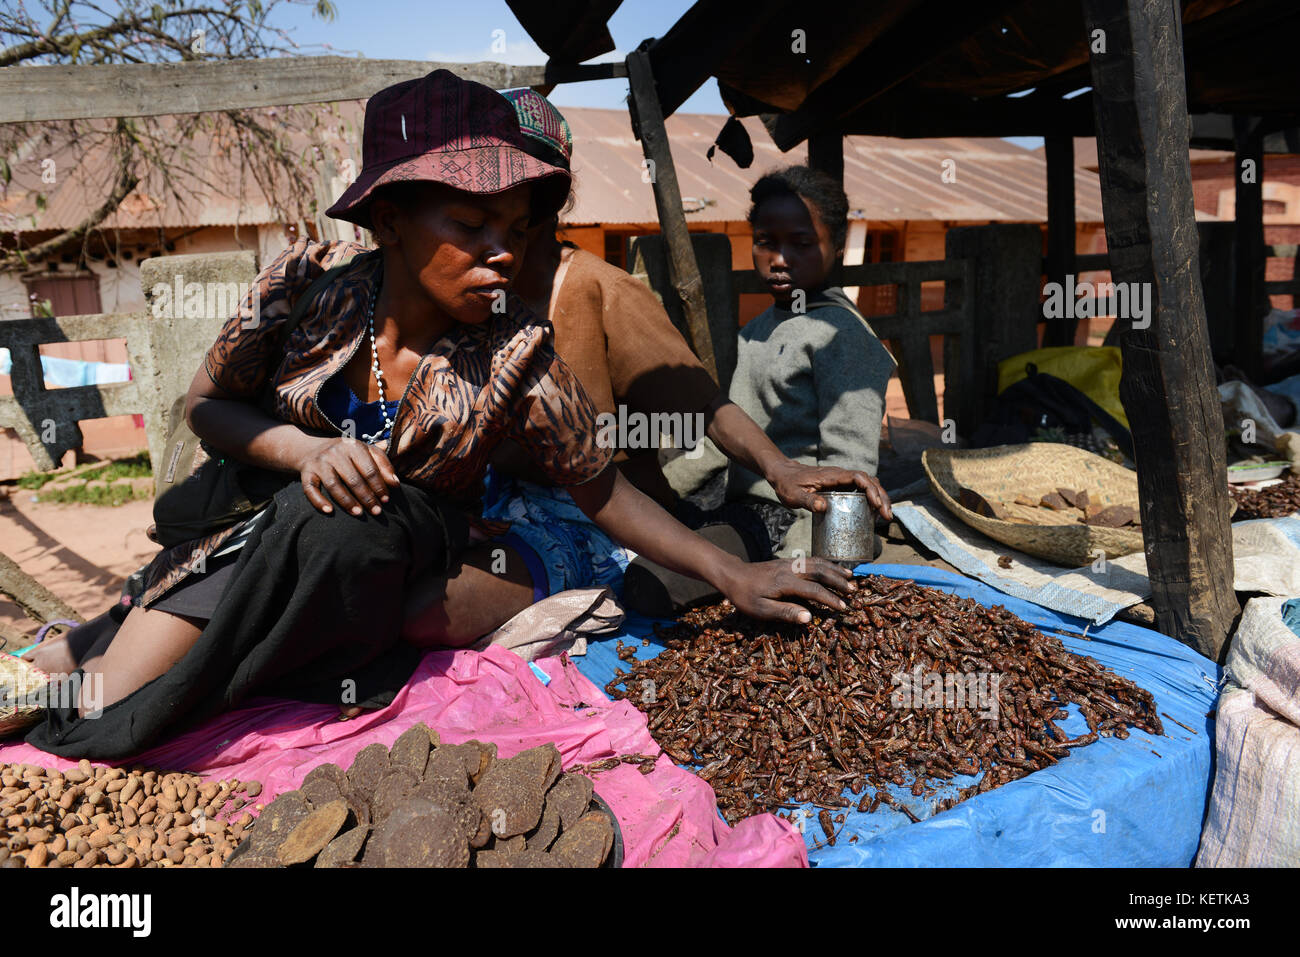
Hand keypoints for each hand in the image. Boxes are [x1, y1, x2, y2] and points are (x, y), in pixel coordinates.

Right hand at [298, 436, 400, 515]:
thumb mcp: (366, 452)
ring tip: (358, 513)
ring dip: (347, 501)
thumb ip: (383, 464)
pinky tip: (329, 511)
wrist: (312, 447)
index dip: (379, 486)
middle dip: (367, 497)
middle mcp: (335, 452)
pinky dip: (319, 501)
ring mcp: (319, 462)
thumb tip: (396, 483)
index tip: (386, 500)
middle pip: (353, 479)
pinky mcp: (306, 472)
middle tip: (376, 511)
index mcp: (353, 446)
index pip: (370, 469)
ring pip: (334, 485)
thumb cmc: (348, 454)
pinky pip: (310, 489)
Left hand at [716, 556, 855, 624]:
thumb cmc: (745, 596)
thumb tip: (809, 618)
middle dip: (838, 581)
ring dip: (835, 570)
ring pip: (818, 562)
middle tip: (854, 592)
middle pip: (820, 571)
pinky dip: (826, 563)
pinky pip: (812, 560)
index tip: (844, 608)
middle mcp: (791, 569)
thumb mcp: (761, 610)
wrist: (733, 575)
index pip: (814, 590)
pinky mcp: (789, 561)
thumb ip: (785, 612)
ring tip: (850, 578)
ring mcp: (790, 563)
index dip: (830, 599)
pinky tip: (833, 569)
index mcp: (785, 582)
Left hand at [768, 462, 891, 520]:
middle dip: (881, 497)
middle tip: (887, 516)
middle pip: (869, 481)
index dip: (871, 489)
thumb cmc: (787, 484)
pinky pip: (861, 489)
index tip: (877, 504)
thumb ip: (807, 501)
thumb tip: (824, 507)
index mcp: (832, 475)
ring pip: (868, 484)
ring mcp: (842, 479)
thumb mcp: (794, 495)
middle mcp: (841, 475)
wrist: (783, 474)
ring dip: (879, 497)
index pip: (859, 477)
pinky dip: (871, 498)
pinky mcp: (841, 485)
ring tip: (885, 515)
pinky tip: (873, 512)